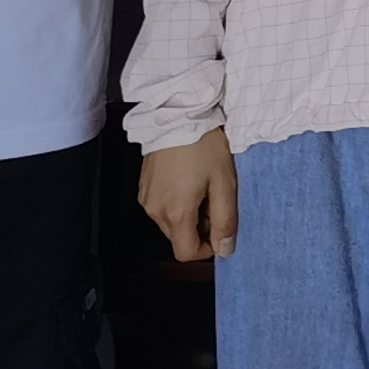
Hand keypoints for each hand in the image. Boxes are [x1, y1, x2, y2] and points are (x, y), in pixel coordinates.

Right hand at [138, 129, 236, 262]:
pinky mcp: (143, 186)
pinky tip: (187, 181)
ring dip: (187, 216)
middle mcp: (155, 211)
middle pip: (178, 238)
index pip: (186, 253)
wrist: (176, 115)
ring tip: (202, 188)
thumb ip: (225, 219)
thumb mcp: (224, 183)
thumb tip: (225, 250)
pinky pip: (160, 207)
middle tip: (214, 202)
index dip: (206, 250)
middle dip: (198, 230)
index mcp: (176, 214)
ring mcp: (146, 198)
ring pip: (169, 223)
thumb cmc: (204, 147)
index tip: (219, 230)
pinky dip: (175, 203)